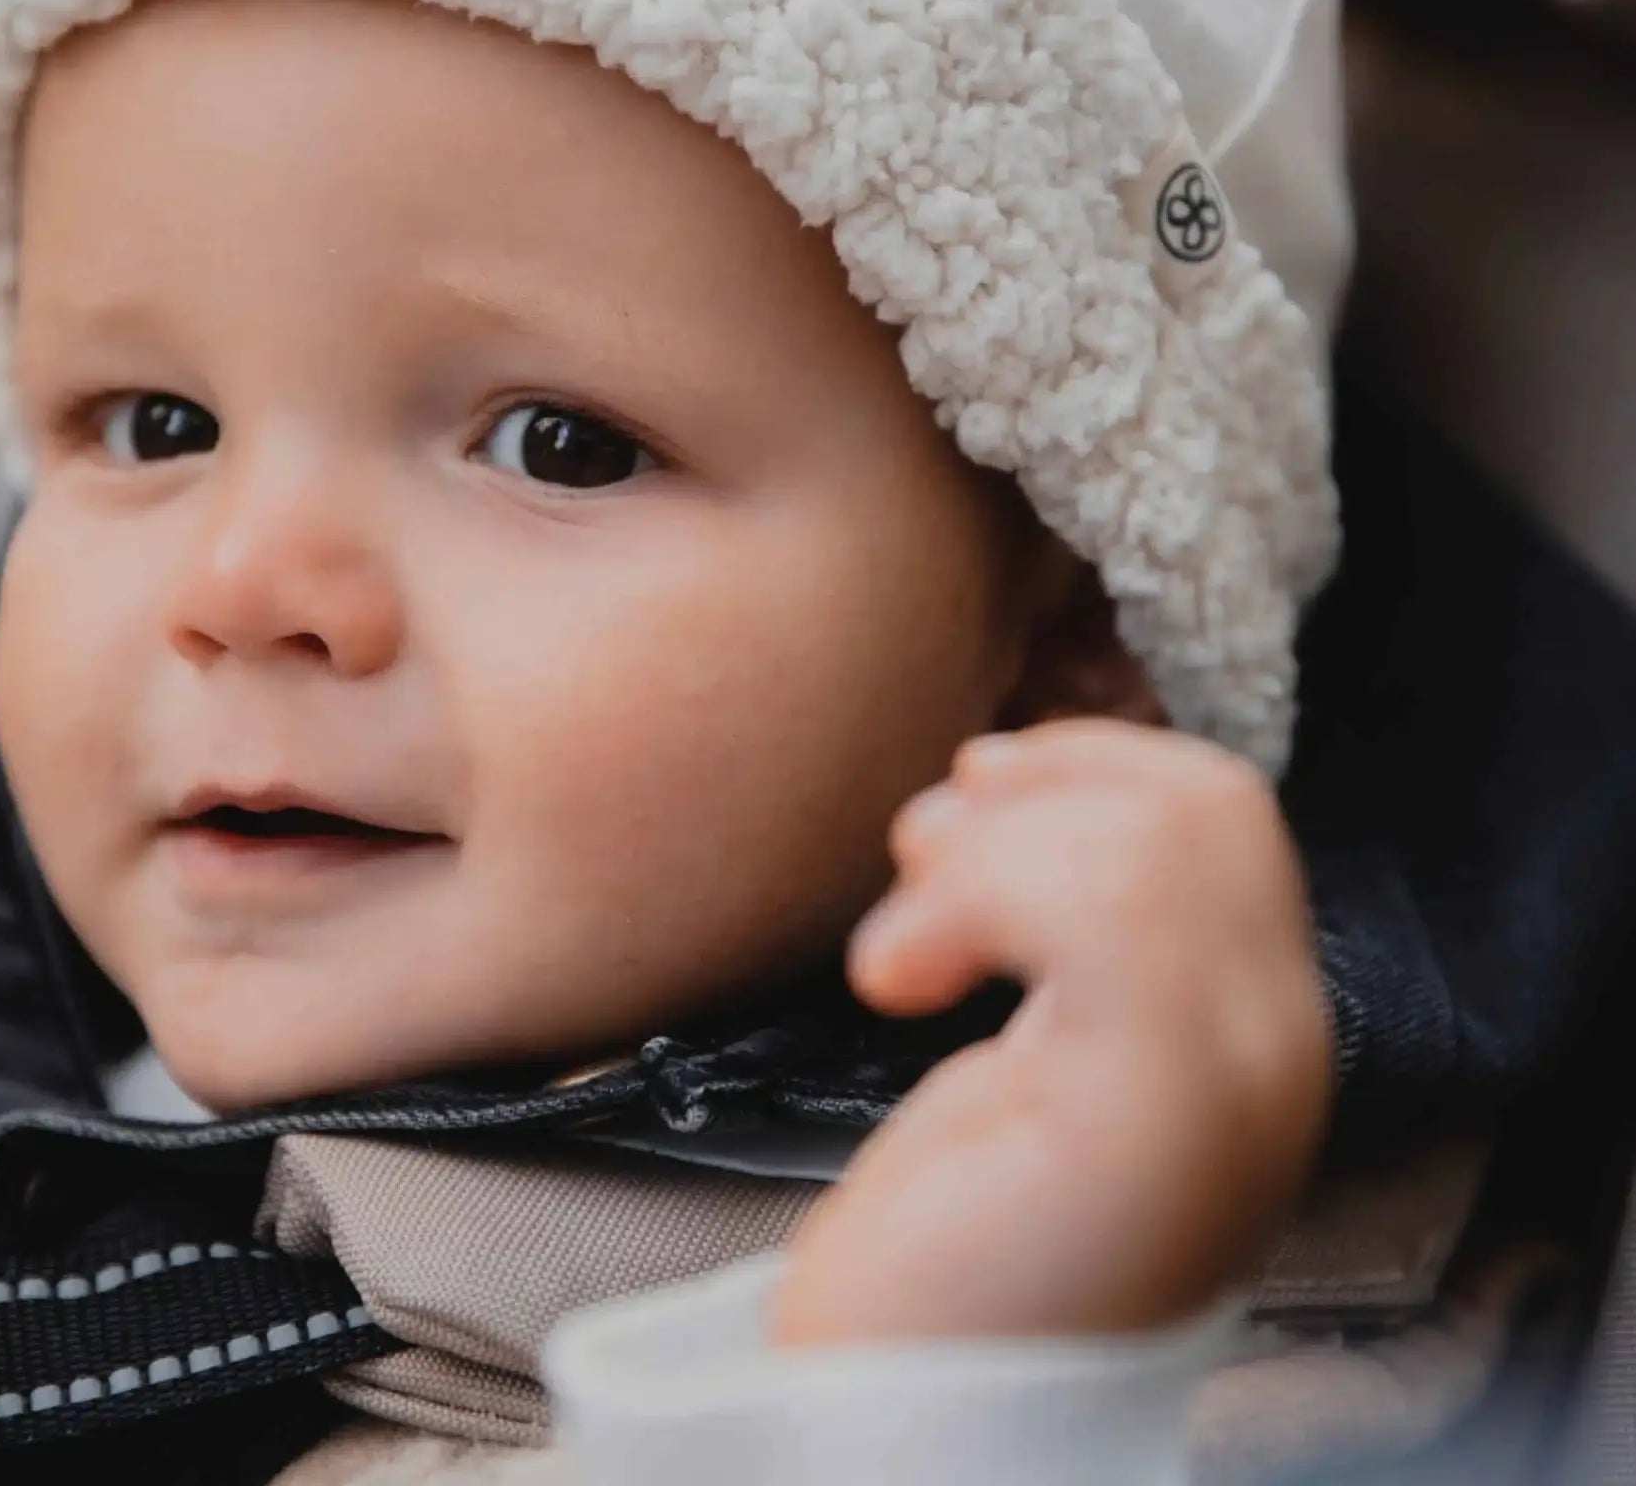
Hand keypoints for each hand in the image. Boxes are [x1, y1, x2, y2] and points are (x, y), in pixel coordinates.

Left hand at [770, 719, 1331, 1346]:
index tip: (980, 786)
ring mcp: (1237, 1086)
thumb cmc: (955, 1238)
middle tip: (928, 851)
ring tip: (905, 939)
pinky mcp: (1159, 1117)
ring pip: (1155, 842)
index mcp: (1248, 1026)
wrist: (915, 1413)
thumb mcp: (1028, 1049)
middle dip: (1044, 783)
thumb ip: (1064, 930)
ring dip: (987, 851)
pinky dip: (970, 902)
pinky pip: (1105, 915)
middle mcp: (1277, 1053)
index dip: (1092, 758)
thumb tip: (1000, 773)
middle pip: (1202, 801)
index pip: (1225, 809)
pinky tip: (893, 979)